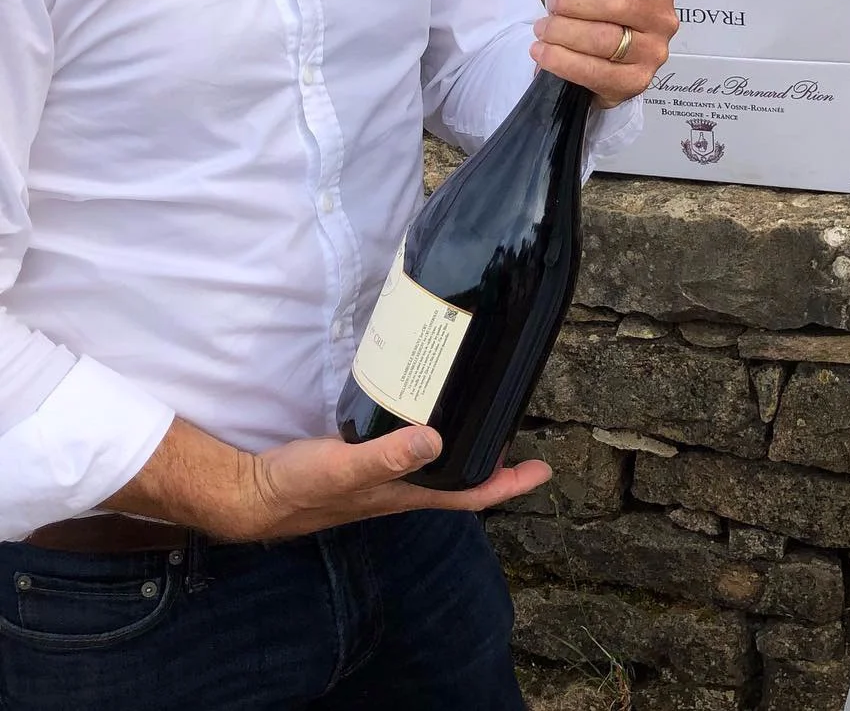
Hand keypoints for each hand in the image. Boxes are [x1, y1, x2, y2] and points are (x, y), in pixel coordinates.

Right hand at [237, 427, 550, 541]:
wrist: (253, 491)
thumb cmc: (300, 485)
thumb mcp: (344, 469)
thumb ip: (387, 457)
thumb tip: (436, 440)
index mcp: (408, 492)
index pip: (471, 494)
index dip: (509, 483)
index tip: (544, 469)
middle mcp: (403, 486)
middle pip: (461, 477)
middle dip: (494, 460)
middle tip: (519, 427)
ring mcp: (384, 475)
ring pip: (437, 462)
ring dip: (464, 445)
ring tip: (485, 412)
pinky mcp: (365, 458)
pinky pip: (410, 447)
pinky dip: (429, 432)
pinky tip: (426, 407)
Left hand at [532, 0, 677, 108]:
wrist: (585, 55)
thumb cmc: (588, 9)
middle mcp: (663, 17)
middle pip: (620, 2)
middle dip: (574, 1)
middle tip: (554, 3)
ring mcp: (653, 52)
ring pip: (604, 38)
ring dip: (562, 31)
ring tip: (543, 29)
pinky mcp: (636, 81)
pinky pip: (595, 71)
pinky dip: (561, 60)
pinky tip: (543, 52)